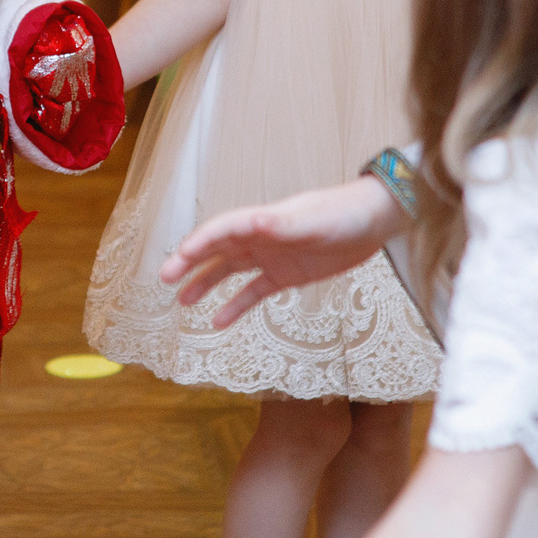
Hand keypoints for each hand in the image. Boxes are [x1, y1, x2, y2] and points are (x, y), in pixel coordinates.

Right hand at [161, 175, 404, 328]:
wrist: (372, 223)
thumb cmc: (342, 215)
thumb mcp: (313, 221)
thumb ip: (282, 224)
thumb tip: (253, 220)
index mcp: (261, 221)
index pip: (221, 230)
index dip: (199, 243)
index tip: (178, 258)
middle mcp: (260, 238)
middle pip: (217, 250)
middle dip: (190, 263)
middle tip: (165, 278)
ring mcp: (271, 257)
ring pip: (229, 271)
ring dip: (206, 284)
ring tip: (183, 302)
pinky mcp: (286, 275)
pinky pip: (254, 292)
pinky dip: (235, 305)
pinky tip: (218, 322)